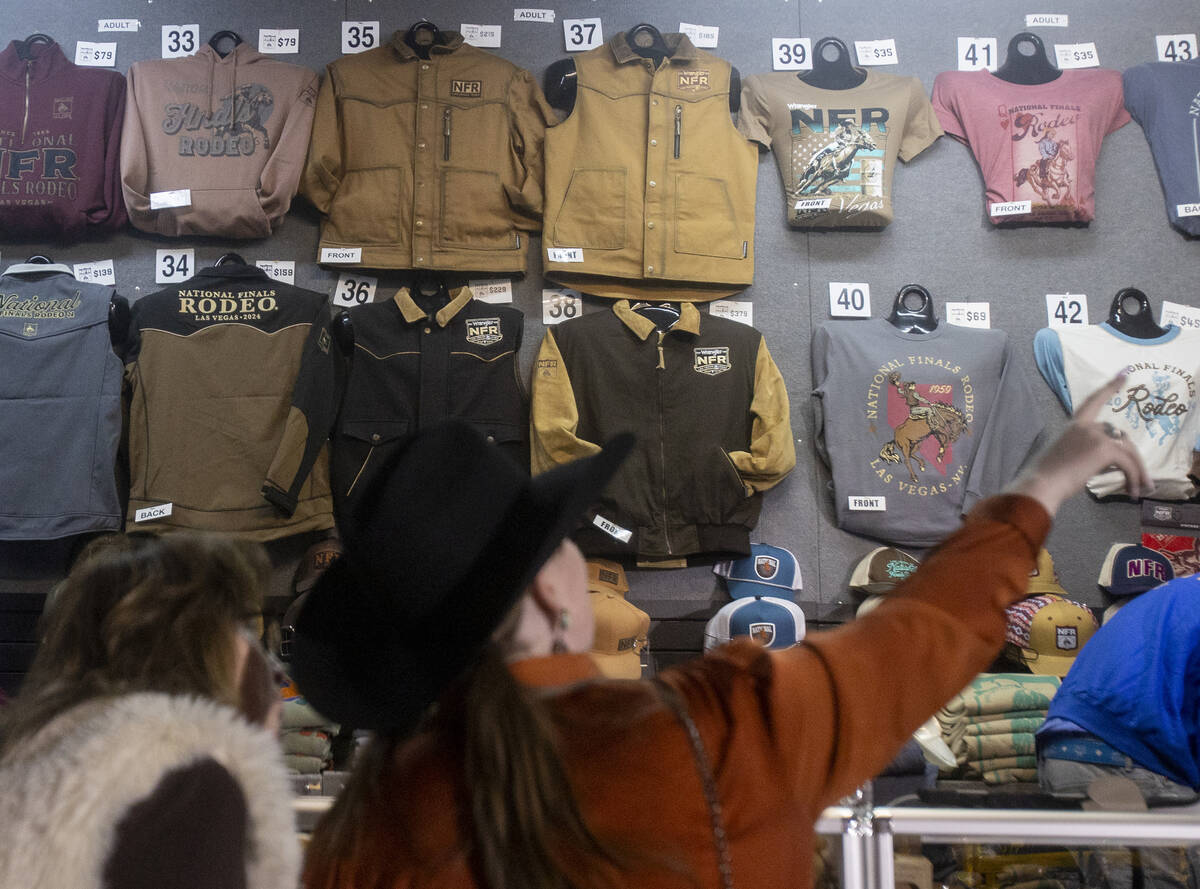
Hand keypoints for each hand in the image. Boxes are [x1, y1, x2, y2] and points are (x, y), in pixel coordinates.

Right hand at [1008, 374, 1152, 515]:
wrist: (1040, 484)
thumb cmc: (1045, 476)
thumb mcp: (1062, 455)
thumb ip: (1080, 449)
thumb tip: (1100, 460)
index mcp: (1074, 425)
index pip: (1094, 401)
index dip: (1110, 387)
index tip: (1125, 374)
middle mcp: (1086, 426)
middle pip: (1122, 436)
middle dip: (1134, 458)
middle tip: (1142, 479)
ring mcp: (1096, 436)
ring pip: (1129, 451)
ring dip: (1139, 472)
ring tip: (1142, 489)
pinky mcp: (1105, 449)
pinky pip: (1129, 464)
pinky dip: (1134, 479)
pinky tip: (1132, 492)